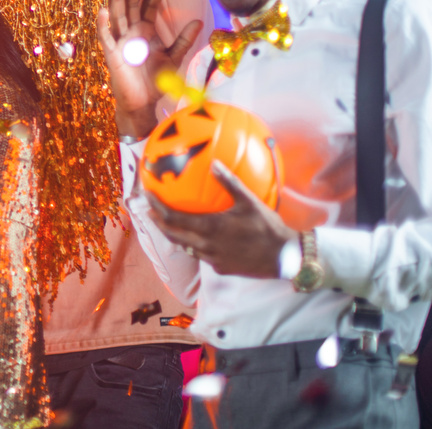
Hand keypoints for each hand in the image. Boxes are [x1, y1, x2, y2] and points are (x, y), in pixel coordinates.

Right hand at [95, 0, 202, 135]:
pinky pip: (106, 37)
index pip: (149, 6)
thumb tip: (198, 21)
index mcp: (145, 31)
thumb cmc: (155, 80)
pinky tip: (103, 10)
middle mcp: (131, 32)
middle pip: (129, 4)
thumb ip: (183, 40)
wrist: (143, 102)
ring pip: (117, 15)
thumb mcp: (173, 58)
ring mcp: (120, 41)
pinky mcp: (112, 54)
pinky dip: (103, 24)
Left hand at [146, 161, 296, 278]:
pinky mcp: (220, 268)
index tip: (146, 196)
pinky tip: (195, 236)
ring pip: (184, 246)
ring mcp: (212, 259)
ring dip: (172, 234)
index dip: (156, 208)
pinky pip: (199, 255)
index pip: (172, 219)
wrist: (285, 258)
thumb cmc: (268, 228)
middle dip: (156, 221)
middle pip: (171, 234)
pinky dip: (191, 244)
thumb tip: (214, 163)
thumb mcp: (250, 201)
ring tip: (165, 222)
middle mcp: (205, 246)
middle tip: (147, 210)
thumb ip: (230, 182)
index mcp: (209, 228)